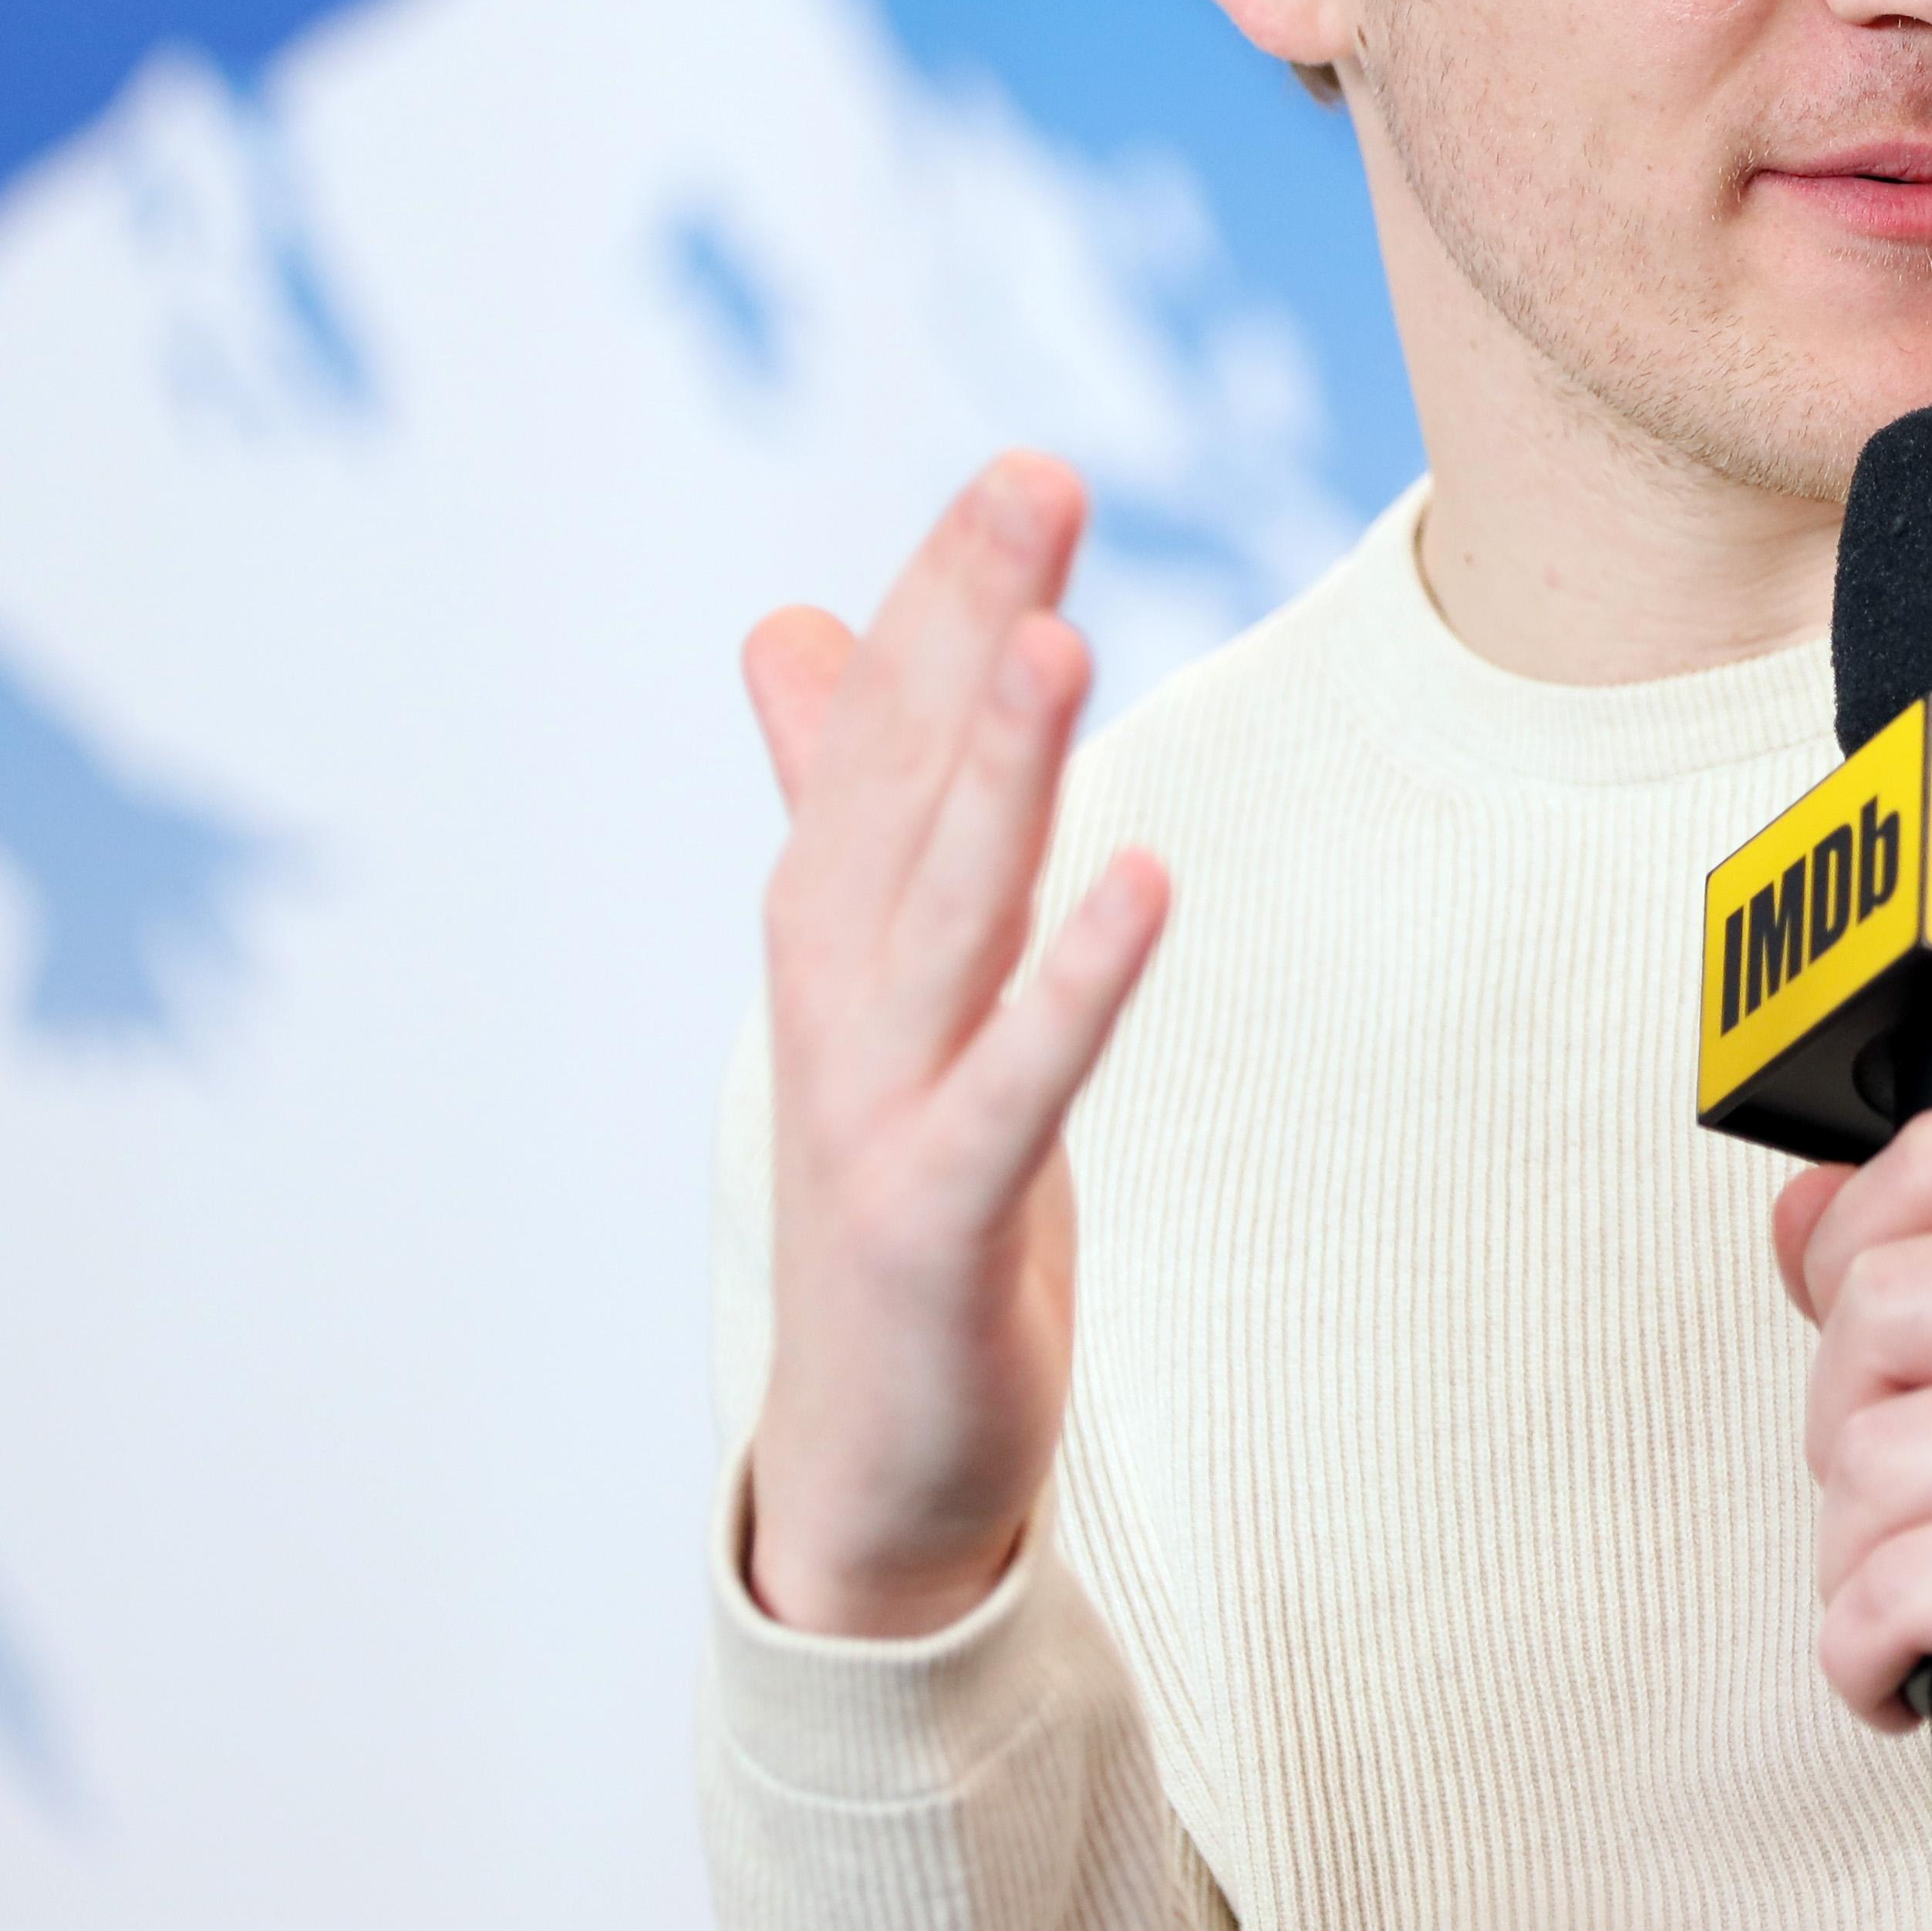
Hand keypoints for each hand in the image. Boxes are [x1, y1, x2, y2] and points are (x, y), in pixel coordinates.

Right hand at [738, 455, 1169, 1640]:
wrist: (867, 1461)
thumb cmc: (891, 1189)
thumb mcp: (879, 975)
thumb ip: (843, 798)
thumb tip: (788, 623)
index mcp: (832, 927)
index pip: (886, 730)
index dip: (946, 597)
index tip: (1021, 469)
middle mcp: (837, 994)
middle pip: (906, 781)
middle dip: (968, 623)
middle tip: (1035, 475)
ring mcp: (875, 1107)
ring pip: (944, 907)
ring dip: (998, 768)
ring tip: (1055, 635)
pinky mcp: (932, 1220)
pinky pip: (1014, 1085)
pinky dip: (1074, 983)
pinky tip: (1143, 876)